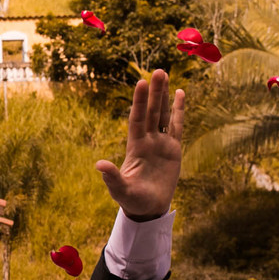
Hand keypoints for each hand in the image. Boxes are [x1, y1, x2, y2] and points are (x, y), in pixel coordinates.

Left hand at [95, 70, 184, 220]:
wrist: (148, 208)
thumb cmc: (132, 200)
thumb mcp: (120, 190)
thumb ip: (112, 177)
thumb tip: (99, 164)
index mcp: (135, 147)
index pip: (137, 119)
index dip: (139, 102)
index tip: (140, 83)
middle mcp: (147, 141)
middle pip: (151, 112)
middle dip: (154, 92)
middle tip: (158, 71)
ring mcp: (160, 143)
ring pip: (163, 114)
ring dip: (164, 95)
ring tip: (164, 74)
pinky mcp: (174, 149)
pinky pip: (176, 126)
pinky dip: (178, 110)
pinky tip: (180, 93)